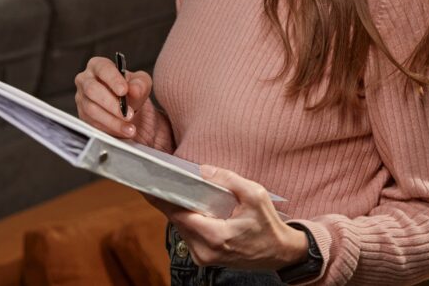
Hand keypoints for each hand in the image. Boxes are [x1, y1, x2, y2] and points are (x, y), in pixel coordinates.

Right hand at [74, 56, 152, 138]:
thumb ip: (140, 84)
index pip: (102, 69)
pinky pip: (93, 123)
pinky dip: (110, 129)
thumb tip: (133, 90)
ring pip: (91, 110)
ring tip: (130, 127)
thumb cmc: (131, 89)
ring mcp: (82, 98)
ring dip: (112, 121)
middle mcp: (85, 80)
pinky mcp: (83, 115)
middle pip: (92, 90)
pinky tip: (124, 131)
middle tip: (128, 113)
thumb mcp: (141, 83)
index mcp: (98, 65)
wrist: (127, 106)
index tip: (124, 90)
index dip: (113, 79)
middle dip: (111, 104)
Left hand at [150, 165, 308, 270]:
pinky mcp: (204, 258)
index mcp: (215, 237)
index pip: (179, 214)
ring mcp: (203, 258)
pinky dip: (186, 219)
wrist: (279, 253)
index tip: (149, 183)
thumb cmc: (268, 225)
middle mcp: (204, 251)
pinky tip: (188, 205)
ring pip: (180, 227)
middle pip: (176, 220)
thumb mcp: (255, 195)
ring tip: (171, 188)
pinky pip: (187, 234)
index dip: (163, 197)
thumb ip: (228, 179)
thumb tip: (202, 171)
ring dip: (177, 209)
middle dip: (168, 200)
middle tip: (157, 178)